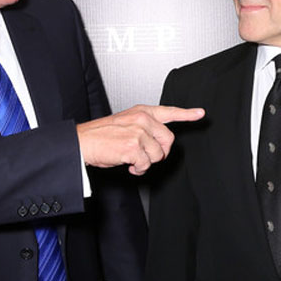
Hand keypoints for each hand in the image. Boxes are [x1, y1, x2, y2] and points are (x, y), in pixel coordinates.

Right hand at [77, 105, 203, 174]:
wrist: (81, 142)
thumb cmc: (100, 135)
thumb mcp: (125, 122)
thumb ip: (145, 127)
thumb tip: (160, 142)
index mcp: (141, 112)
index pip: (168, 111)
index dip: (187, 114)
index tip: (200, 113)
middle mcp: (142, 119)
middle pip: (168, 140)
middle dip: (159, 152)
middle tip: (144, 155)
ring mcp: (138, 132)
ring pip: (158, 155)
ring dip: (146, 162)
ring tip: (131, 158)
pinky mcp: (133, 147)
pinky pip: (146, 164)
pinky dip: (139, 169)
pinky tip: (128, 164)